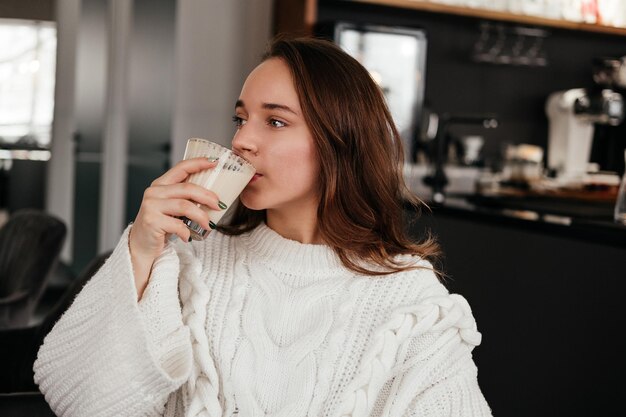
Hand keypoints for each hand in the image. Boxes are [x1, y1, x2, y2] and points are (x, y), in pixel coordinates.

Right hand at [129, 157, 220, 298]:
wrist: (141, 245)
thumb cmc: (161, 225)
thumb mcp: (172, 207)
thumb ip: (185, 198)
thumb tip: (214, 197)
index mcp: (161, 184)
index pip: (181, 168)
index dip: (198, 163)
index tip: (214, 163)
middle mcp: (154, 192)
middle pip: (187, 188)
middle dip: (207, 196)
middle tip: (219, 205)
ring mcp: (151, 206)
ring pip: (185, 206)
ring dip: (201, 216)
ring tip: (209, 225)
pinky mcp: (151, 221)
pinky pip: (178, 225)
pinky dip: (187, 232)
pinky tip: (188, 237)